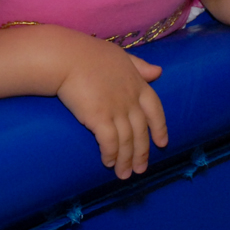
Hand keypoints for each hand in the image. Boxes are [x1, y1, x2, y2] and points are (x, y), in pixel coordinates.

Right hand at [54, 35, 167, 179]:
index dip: (160, 128)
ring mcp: (116, 109)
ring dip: (126, 160)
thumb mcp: (121, 56)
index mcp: (137, 84)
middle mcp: (130, 99)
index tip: (162, 143)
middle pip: (141, 131)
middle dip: (142, 153)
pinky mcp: (99, 117)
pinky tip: (108, 163)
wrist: (67, 57)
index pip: (155, 110)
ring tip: (124, 174)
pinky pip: (109, 142)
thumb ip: (140, 66)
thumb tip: (158, 72)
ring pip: (127, 141)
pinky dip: (111, 154)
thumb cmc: (90, 54)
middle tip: (141, 170)